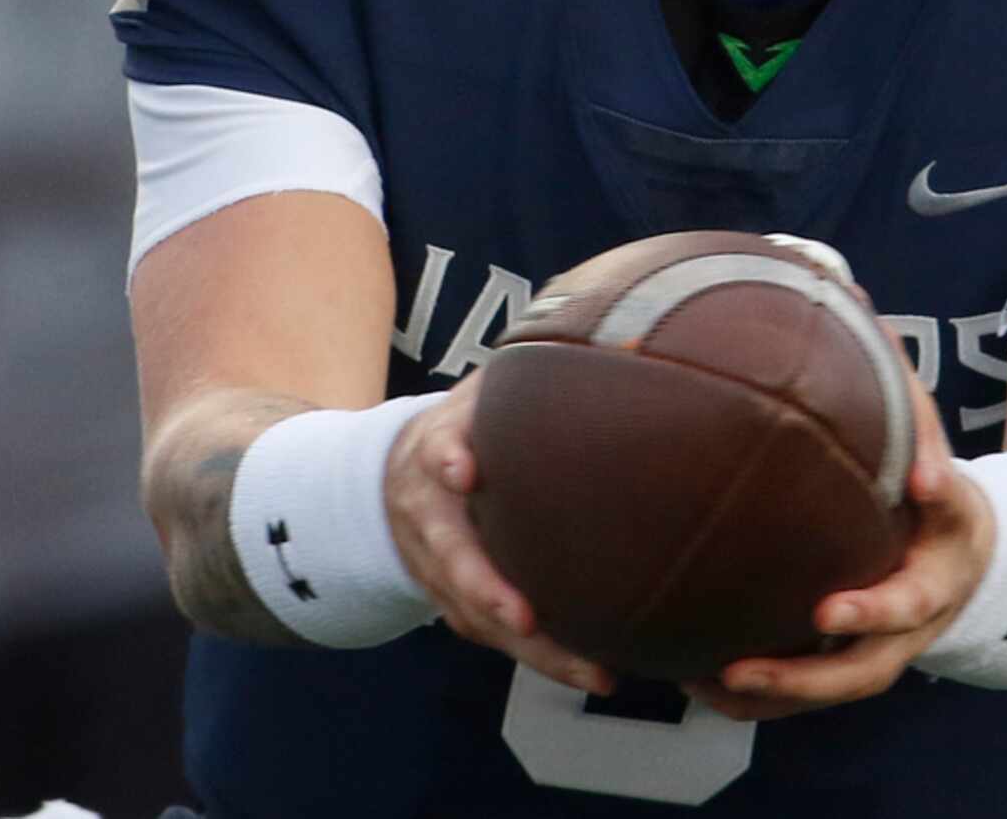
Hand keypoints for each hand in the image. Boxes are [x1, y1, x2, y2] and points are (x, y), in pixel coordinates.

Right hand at [384, 372, 614, 695]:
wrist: (395, 477)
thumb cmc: (464, 427)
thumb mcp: (478, 394)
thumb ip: (521, 377)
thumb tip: (610, 339)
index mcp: (434, 452)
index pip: (435, 451)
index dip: (447, 459)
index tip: (461, 469)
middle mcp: (429, 518)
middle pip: (452, 558)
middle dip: (486, 590)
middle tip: (524, 617)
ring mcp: (438, 569)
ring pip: (477, 615)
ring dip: (532, 647)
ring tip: (591, 666)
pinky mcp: (457, 603)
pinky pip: (496, 636)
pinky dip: (540, 655)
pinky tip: (591, 666)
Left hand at [684, 345, 992, 720]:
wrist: (964, 560)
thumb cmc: (927, 483)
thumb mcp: (926, 429)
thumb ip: (889, 376)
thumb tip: (842, 285)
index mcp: (951, 529)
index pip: (951, 509)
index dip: (937, 497)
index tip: (920, 482)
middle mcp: (928, 599)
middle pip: (897, 628)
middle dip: (856, 627)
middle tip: (818, 613)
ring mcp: (893, 642)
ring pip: (849, 680)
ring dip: (791, 683)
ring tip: (727, 673)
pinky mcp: (854, 664)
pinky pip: (809, 692)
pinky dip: (764, 696)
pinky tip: (702, 682)